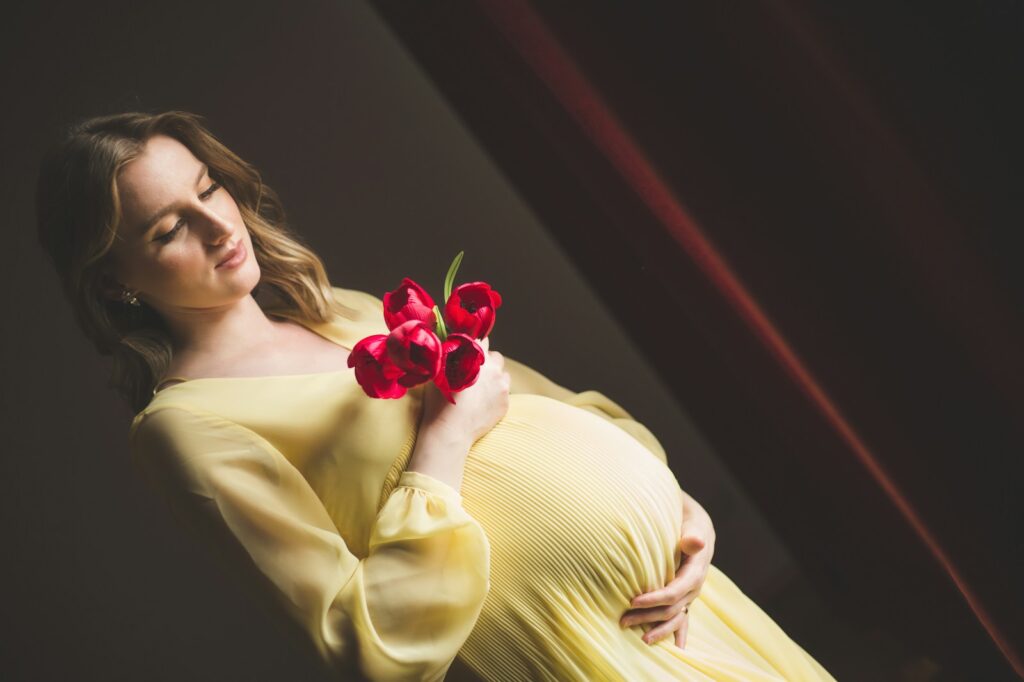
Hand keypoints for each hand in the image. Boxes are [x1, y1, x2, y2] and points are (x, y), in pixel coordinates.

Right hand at [419, 336, 510, 443]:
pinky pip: (504, 391)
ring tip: (479, 389)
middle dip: (486, 362)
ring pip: (503, 374)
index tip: (469, 352)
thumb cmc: (440, 401)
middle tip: (473, 372)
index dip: (474, 346)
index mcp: (477, 357)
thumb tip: (452, 344)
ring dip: (494, 377)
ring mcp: (502, 386)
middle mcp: (493, 368)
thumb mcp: (440, 371)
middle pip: (495, 356)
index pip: (481, 341)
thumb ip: (450, 355)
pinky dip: (496, 393)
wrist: (450, 431)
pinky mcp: (505, 402)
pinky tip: (482, 402)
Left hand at [620, 496, 714, 647]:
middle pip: (671, 608)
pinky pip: (684, 620)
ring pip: (675, 618)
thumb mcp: (693, 526)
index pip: (674, 591)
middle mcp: (694, 588)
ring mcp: (690, 595)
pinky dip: (679, 634)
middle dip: (647, 616)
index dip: (654, 598)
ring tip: (641, 640)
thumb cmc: (690, 525)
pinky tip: (676, 650)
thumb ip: (692, 536)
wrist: (698, 530)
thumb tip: (695, 541)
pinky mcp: (685, 597)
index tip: (633, 601)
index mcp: (695, 572)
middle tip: (623, 621)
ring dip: (658, 629)